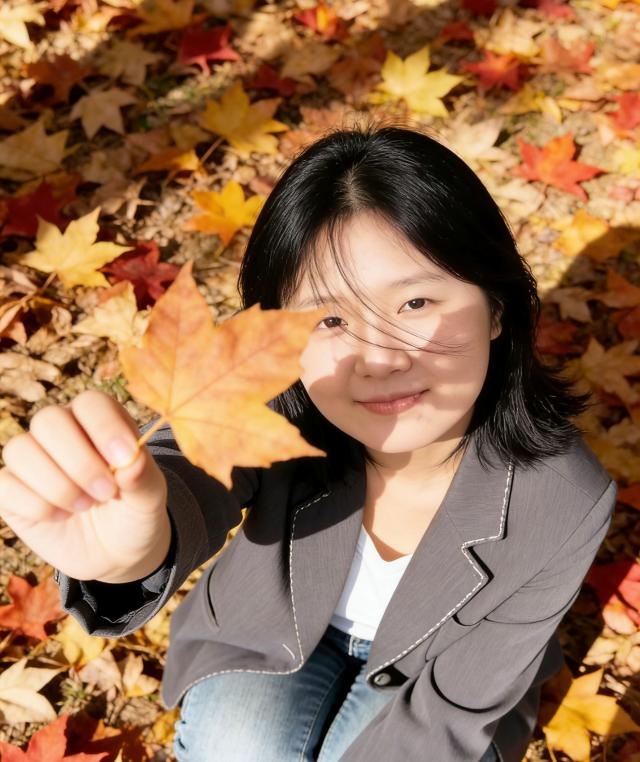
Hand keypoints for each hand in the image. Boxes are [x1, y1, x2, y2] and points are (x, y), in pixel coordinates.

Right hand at [0, 389, 169, 582]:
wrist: (114, 550)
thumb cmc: (133, 512)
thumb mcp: (149, 497)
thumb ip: (142, 476)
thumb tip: (132, 460)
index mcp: (100, 419)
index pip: (90, 403)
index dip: (104, 427)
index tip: (123, 459)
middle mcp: (62, 430)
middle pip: (48, 420)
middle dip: (79, 462)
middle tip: (106, 493)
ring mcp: (32, 458)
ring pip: (20, 450)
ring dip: (56, 485)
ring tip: (86, 506)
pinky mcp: (10, 488)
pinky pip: (4, 484)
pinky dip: (35, 505)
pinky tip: (61, 517)